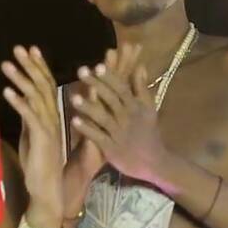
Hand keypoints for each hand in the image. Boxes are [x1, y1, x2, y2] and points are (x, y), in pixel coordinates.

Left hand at [1, 45, 62, 227]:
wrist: (48, 189)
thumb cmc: (39, 164)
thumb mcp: (32, 134)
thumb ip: (29, 116)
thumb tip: (20, 97)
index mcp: (52, 115)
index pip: (47, 84)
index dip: (39, 66)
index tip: (30, 49)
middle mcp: (54, 117)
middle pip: (43, 84)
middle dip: (30, 65)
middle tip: (18, 48)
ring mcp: (49, 127)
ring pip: (36, 96)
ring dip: (21, 79)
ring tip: (6, 64)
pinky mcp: (42, 138)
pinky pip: (30, 116)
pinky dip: (19, 102)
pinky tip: (7, 91)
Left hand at [71, 59, 171, 188]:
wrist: (154, 162)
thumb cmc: (149, 133)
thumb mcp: (149, 108)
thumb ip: (142, 88)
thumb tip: (140, 66)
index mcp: (135, 106)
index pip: (122, 88)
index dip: (110, 77)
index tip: (98, 65)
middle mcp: (127, 117)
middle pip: (110, 98)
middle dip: (96, 84)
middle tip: (81, 71)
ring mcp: (119, 133)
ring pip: (102, 117)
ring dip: (88, 107)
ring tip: (73, 97)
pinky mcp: (112, 149)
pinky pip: (98, 137)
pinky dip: (87, 129)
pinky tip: (74, 121)